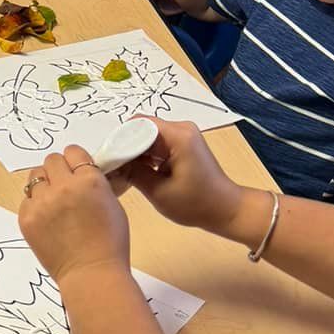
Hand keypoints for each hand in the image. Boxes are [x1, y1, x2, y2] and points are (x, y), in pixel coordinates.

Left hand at [18, 147, 132, 280]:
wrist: (91, 274)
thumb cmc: (110, 243)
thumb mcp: (112, 203)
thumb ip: (94, 182)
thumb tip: (81, 173)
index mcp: (89, 180)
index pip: (74, 151)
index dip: (76, 161)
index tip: (78, 171)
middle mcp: (63, 187)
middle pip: (52, 160)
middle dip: (60, 170)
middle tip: (66, 186)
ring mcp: (41, 203)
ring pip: (35, 176)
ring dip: (45, 184)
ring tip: (54, 202)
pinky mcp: (26, 218)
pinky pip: (27, 199)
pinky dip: (35, 204)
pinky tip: (47, 218)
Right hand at [122, 120, 244, 237]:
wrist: (226, 210)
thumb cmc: (195, 204)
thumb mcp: (158, 191)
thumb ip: (133, 173)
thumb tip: (110, 163)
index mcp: (178, 136)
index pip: (139, 124)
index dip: (120, 139)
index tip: (107, 158)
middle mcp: (182, 128)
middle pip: (143, 128)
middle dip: (125, 145)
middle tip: (111, 167)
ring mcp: (184, 135)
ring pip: (148, 135)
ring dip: (134, 151)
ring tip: (120, 170)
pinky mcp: (183, 144)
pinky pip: (157, 143)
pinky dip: (145, 155)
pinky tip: (136, 171)